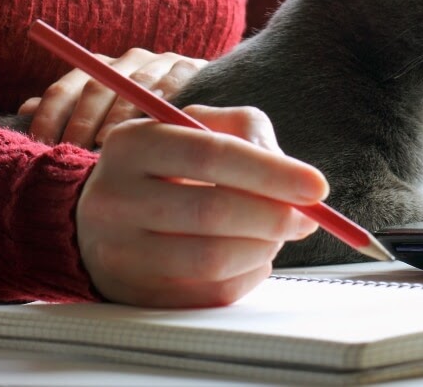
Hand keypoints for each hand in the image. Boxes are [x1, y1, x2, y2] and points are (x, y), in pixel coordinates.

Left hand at [18, 48, 206, 147]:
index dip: (50, 116)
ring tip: (108, 144)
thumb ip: (66, 111)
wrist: (207, 94)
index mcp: (98, 69)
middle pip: (97, 86)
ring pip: (132, 86)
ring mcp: (159, 61)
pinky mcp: (190, 67)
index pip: (65, 88)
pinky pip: (174, 84)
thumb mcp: (102, 114)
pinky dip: (161, 104)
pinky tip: (153, 131)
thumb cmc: (144, 116)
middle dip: (82, 120)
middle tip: (73, 150)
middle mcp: (126, 61)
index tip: (41, 145)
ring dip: (119, 116)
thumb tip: (24, 111)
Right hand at [75, 105, 327, 306]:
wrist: (105, 218)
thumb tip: (291, 175)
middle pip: (212, 212)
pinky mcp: (133, 294)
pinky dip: (248, 275)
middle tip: (307, 218)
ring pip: (213, 259)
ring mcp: (118, 252)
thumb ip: (247, 133)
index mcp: (132, 144)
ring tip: (276, 234)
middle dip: (275, 216)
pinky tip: (249, 256)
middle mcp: (114, 198)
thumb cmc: (169, 168)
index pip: (211, 156)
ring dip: (264, 248)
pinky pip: (209, 293)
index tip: (317, 187)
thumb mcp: (200, 128)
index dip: (272, 173)